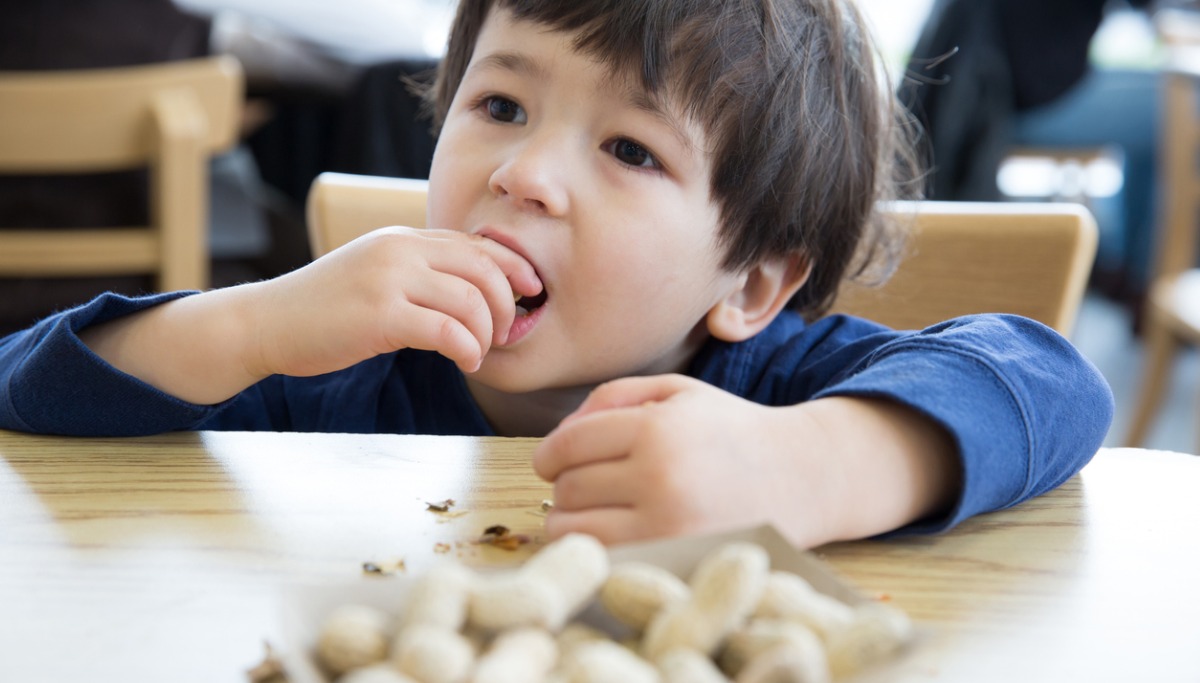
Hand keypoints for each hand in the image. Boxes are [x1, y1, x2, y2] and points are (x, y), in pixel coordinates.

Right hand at [251, 227, 541, 377]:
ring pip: (471, 300)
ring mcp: (389, 280)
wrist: (265, 323)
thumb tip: (469, 291)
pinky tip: (464, 361)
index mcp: (402, 238)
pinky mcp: (380, 315)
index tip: (530, 291)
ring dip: (487, 333)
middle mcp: (399, 250)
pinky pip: (447, 330)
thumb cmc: (323, 309)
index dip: (513, 267)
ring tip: (478, 353)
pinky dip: (467, 349)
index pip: (476, 243)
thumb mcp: (374, 273)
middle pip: (483, 268)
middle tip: (505, 332)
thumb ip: (416, 272)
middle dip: (506, 304)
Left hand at [532, 375, 837, 546]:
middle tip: (593, 484)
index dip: (548, 454)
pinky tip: (617, 535)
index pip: (567, 445)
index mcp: (657, 428)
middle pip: (567, 490)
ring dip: (574, 523)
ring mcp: (669, 530)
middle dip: (568, 486)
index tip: (552, 462)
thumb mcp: (676, 392)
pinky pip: (604, 562)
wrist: (801, 477)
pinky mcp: (675, 564)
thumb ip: (611, 397)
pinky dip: (598, 551)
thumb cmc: (729, 431)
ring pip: (575, 533)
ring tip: (599, 512)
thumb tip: (557, 436)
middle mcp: (661, 479)